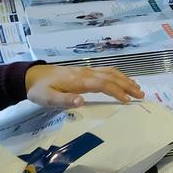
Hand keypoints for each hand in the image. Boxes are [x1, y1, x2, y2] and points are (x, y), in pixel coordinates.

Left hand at [24, 64, 143, 107]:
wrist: (31, 76)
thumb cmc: (39, 90)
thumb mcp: (47, 98)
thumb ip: (64, 100)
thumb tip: (81, 102)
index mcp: (78, 80)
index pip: (103, 85)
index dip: (117, 92)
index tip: (128, 101)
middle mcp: (85, 73)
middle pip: (111, 77)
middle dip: (127, 85)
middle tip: (141, 95)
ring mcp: (85, 71)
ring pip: (110, 72)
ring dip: (125, 79)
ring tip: (137, 88)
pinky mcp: (84, 71)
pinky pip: (105, 71)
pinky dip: (117, 75)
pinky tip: (122, 79)